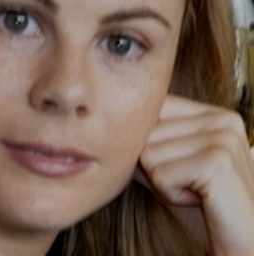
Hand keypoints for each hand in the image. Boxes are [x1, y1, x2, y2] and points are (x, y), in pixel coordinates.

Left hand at [134, 95, 253, 254]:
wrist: (243, 244)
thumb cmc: (203, 207)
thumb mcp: (169, 167)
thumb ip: (145, 145)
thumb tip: (110, 130)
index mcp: (213, 114)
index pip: (154, 108)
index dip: (148, 143)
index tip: (175, 167)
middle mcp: (221, 119)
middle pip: (146, 132)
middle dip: (156, 167)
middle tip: (188, 185)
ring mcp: (222, 138)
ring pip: (148, 153)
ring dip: (163, 182)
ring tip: (194, 192)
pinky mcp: (216, 162)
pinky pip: (159, 174)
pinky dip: (169, 195)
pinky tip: (198, 201)